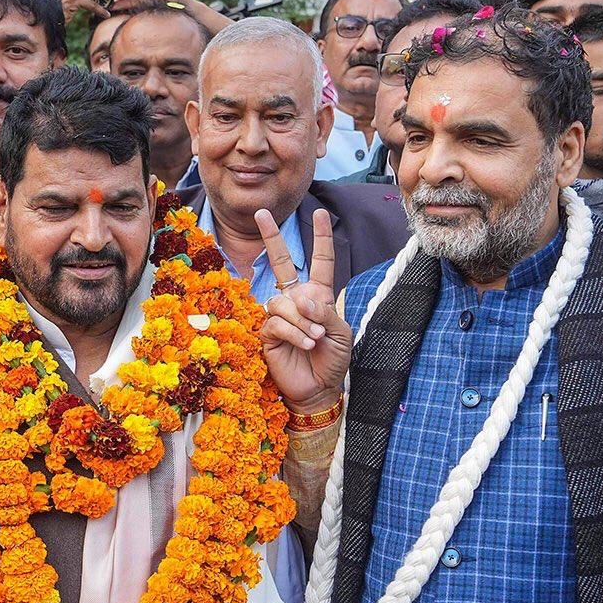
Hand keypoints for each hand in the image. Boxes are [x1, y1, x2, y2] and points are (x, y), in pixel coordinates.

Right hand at [257, 208, 351, 413]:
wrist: (318, 388)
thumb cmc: (333, 360)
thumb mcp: (341, 333)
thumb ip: (325, 311)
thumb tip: (301, 296)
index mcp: (318, 295)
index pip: (320, 261)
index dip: (321, 237)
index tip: (320, 213)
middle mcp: (296, 300)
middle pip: (281, 263)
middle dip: (271, 237)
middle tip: (261, 214)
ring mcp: (280, 315)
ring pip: (283, 301)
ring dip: (303, 319)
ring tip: (316, 337)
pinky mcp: (267, 333)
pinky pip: (276, 322)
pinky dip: (294, 332)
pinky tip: (305, 343)